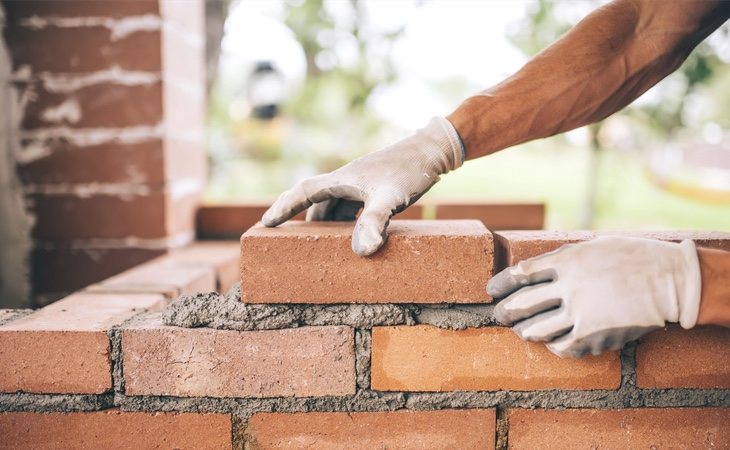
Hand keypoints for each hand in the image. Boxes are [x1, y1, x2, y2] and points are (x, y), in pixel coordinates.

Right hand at [262, 117, 463, 255]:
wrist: (433, 150)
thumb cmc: (410, 171)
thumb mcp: (391, 198)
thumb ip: (374, 222)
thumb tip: (362, 250)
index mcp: (342, 179)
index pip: (303, 192)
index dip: (283, 207)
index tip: (265, 223)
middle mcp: (347, 180)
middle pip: (315, 201)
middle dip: (301, 219)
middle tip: (288, 241)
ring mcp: (360, 183)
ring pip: (333, 205)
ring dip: (325, 222)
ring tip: (319, 244)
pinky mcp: (374, 187)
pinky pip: (350, 206)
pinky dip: (345, 220)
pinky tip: (353, 234)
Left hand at [488, 237, 701, 357]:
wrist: (670, 281)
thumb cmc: (631, 258)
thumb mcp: (592, 246)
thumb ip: (562, 258)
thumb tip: (533, 269)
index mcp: (567, 261)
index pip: (520, 273)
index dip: (501, 283)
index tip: (491, 290)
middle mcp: (569, 288)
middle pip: (521, 304)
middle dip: (504, 312)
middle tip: (498, 315)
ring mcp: (581, 314)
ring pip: (535, 330)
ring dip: (523, 331)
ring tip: (521, 330)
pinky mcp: (594, 337)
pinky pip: (561, 347)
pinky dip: (551, 345)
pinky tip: (551, 342)